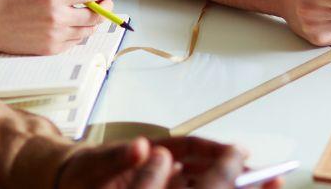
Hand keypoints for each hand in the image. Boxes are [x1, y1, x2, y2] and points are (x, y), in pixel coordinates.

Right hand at [0, 0, 115, 54]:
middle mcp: (57, 17)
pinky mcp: (51, 50)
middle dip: (104, 8)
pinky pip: (74, 42)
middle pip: (96, 16)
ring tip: (83, 15)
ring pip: (87, 31)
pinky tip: (68, 27)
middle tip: (103, 5)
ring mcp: (55, 36)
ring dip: (90, 23)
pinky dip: (76, 34)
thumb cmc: (11, 3)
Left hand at [58, 136, 261, 188]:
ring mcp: (166, 182)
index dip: (217, 149)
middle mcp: (165, 165)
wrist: (69, 183)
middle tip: (261, 174)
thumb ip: (120, 157)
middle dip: (233, 169)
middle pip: (206, 166)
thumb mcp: (98, 164)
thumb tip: (140, 146)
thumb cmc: (84, 172)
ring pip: (204, 182)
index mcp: (155, 151)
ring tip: (256, 187)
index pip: (193, 147)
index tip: (238, 152)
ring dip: (227, 183)